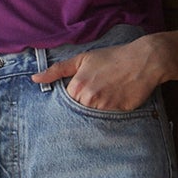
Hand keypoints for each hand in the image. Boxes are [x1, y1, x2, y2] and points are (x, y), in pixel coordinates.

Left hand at [32, 35, 163, 109]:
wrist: (143, 60)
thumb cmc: (112, 58)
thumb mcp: (83, 59)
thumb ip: (57, 70)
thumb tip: (35, 79)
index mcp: (77, 86)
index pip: (66, 103)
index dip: (73, 98)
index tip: (83, 92)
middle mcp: (89, 99)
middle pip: (78, 112)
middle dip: (84, 106)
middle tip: (97, 93)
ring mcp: (104, 108)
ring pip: (93, 117)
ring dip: (97, 110)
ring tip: (108, 95)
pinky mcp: (119, 113)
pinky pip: (109, 119)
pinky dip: (111, 112)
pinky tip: (117, 99)